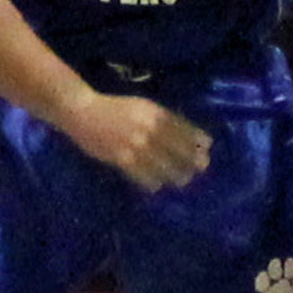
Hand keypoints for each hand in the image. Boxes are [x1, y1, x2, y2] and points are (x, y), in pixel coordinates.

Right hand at [54, 93, 207, 191]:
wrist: (84, 111)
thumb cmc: (114, 108)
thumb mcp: (141, 106)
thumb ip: (159, 118)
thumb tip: (182, 132)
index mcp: (154, 113)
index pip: (182, 128)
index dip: (197, 139)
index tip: (209, 147)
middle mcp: (149, 129)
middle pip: (177, 149)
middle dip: (191, 160)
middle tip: (201, 168)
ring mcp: (136, 145)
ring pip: (163, 165)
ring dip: (175, 174)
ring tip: (182, 180)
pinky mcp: (122, 158)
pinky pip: (142, 175)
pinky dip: (152, 182)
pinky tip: (156, 186)